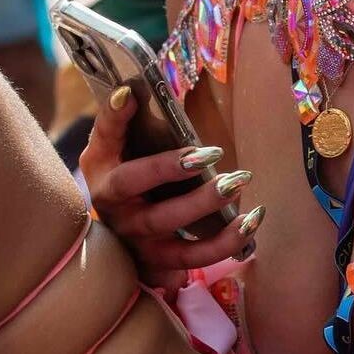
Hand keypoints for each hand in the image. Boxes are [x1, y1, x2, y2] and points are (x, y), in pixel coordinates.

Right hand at [80, 86, 263, 296]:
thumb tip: (137, 90)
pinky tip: (251, 221)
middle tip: (211, 151)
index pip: (104, 136)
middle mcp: (111, 205)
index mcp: (102, 169)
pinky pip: (193, 256)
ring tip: (239, 182)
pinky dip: (225, 241)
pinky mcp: (159, 263)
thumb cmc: (131, 184)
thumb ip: (128, 124)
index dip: (114, 116)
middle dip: (171, 167)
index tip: (132, 94)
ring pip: (166, 224)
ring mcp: (134, 238)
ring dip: (204, 204)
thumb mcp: (121, 154)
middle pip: (134, 184)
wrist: (124, 245)